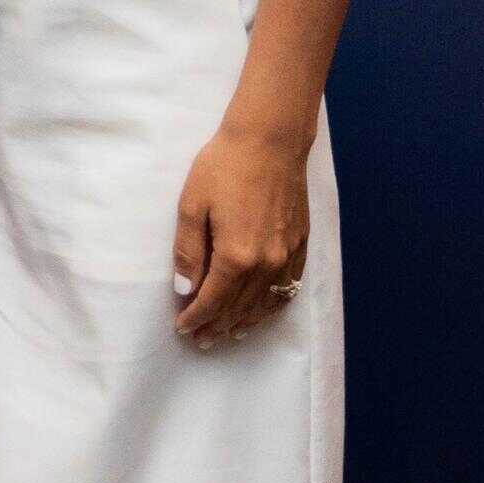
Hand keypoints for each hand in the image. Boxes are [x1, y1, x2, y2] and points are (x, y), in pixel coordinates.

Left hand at [171, 123, 311, 344]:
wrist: (269, 142)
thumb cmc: (224, 168)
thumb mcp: (192, 206)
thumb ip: (189, 252)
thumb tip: (185, 290)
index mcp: (236, 256)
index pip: (213, 300)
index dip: (196, 318)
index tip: (183, 329)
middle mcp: (266, 264)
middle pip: (239, 307)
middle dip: (217, 325)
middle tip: (201, 340)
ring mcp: (287, 257)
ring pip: (265, 304)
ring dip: (244, 321)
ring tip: (228, 334)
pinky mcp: (300, 246)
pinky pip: (287, 289)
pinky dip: (271, 307)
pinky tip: (261, 312)